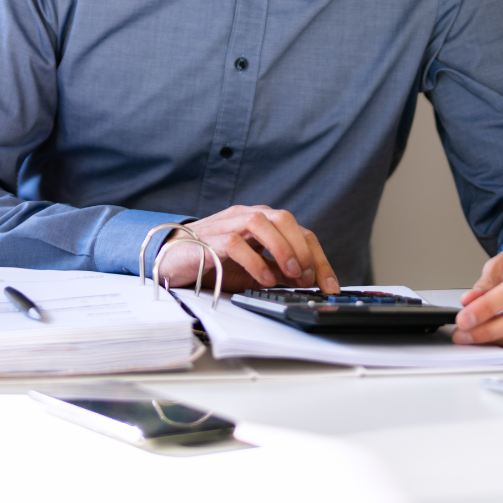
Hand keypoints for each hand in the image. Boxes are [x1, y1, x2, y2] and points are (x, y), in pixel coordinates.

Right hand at [154, 206, 340, 293]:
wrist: (172, 259)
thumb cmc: (215, 262)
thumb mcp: (254, 269)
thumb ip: (278, 271)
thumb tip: (308, 284)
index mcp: (263, 222)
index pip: (299, 231)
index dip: (318, 258)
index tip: (330, 285)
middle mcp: (247, 216)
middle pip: (284, 219)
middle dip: (302, 249)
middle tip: (308, 278)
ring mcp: (227, 224)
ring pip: (261, 221)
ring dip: (282, 248)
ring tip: (291, 274)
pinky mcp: (209, 239)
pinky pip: (236, 243)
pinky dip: (254, 261)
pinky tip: (264, 279)